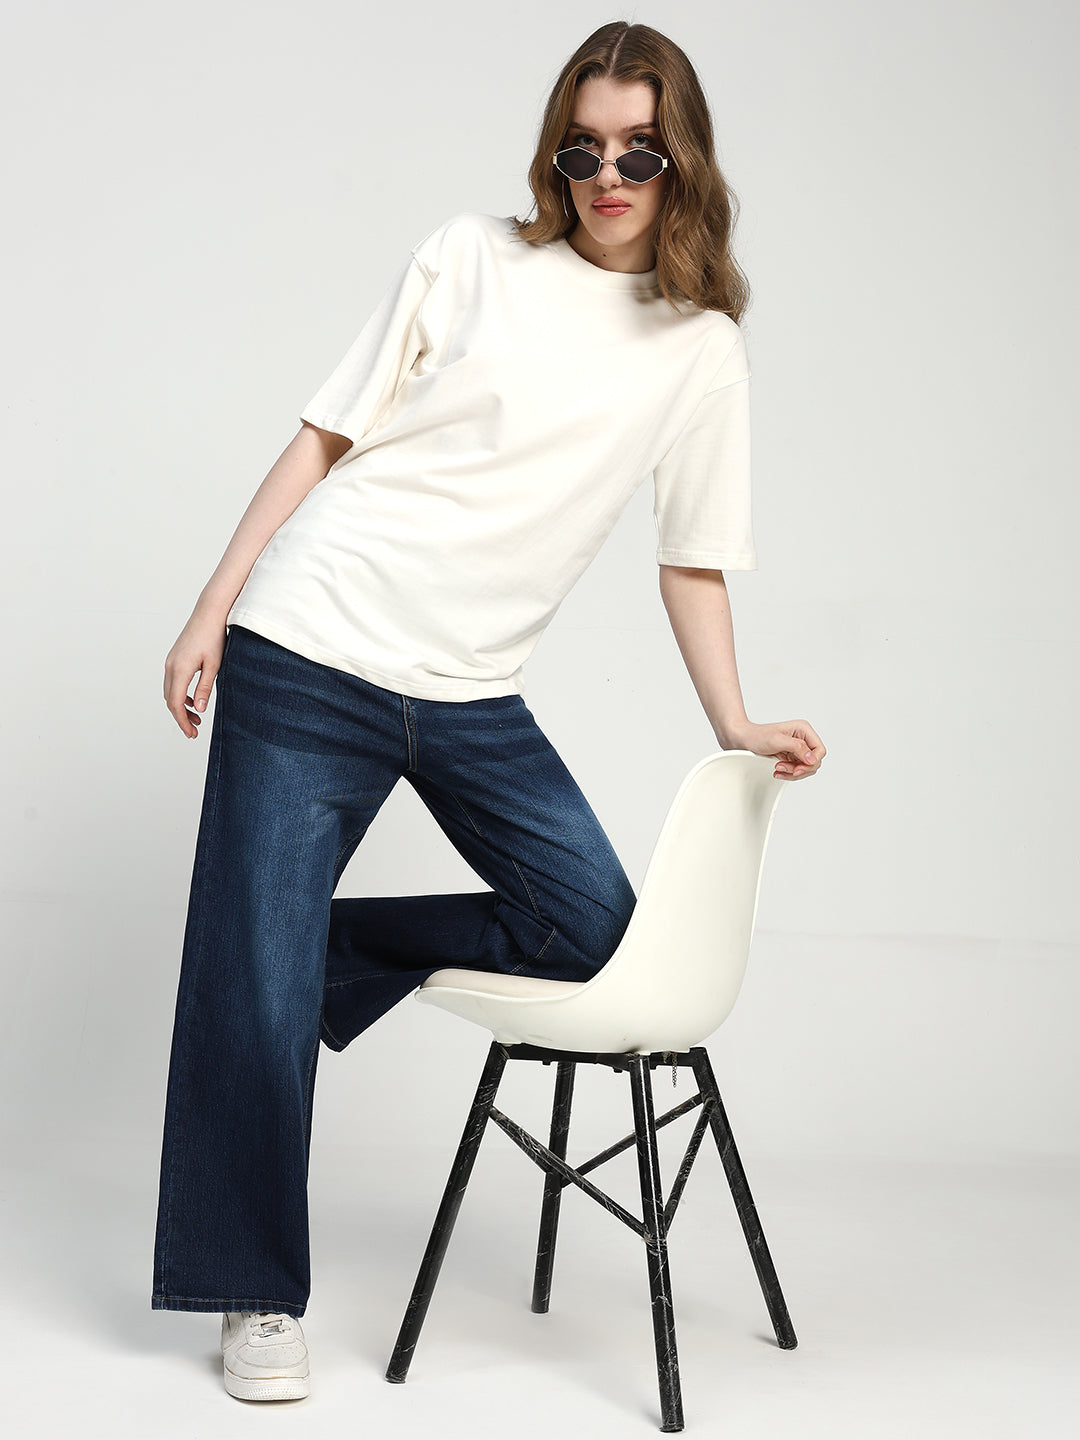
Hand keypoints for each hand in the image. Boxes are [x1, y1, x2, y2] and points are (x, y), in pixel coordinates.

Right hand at [164, 614, 227, 737]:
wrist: (210, 613)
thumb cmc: (214, 637)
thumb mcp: (214, 666)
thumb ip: (205, 688)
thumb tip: (198, 709)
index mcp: (180, 669)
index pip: (176, 703)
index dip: (182, 721)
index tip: (191, 734)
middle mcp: (170, 666)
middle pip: (170, 700)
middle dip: (180, 717)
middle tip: (194, 731)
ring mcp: (170, 661)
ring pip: (169, 691)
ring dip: (180, 706)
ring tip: (196, 718)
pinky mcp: (174, 658)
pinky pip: (172, 682)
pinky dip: (180, 695)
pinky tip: (193, 701)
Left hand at [725, 719, 825, 780]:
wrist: (743, 740)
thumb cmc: (757, 736)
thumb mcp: (778, 740)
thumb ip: (797, 748)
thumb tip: (812, 758)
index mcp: (803, 730)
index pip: (819, 750)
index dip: (812, 761)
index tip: (799, 767)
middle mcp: (803, 739)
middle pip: (814, 761)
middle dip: (800, 768)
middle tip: (783, 768)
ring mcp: (797, 749)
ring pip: (806, 768)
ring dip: (792, 772)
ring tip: (778, 768)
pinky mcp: (790, 757)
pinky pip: (796, 770)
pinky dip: (788, 774)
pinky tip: (778, 772)